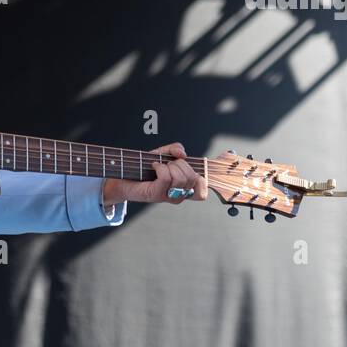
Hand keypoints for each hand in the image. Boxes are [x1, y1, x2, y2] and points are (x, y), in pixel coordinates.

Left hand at [101, 142, 224, 206]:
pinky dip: (160, 167)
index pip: (205, 188)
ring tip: (159, 165)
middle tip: (167, 163)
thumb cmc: (143, 166)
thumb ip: (175, 149)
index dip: (214, 176)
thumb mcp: (162, 153)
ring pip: (181, 177)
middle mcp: (180, 194)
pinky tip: (154, 166)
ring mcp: (169, 197)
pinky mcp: (157, 195)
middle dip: (181, 163)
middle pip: (194, 176)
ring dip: (169, 165)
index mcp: (185, 186)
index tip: (223, 159)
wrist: (122, 176)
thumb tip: (183, 153)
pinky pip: (167, 178)